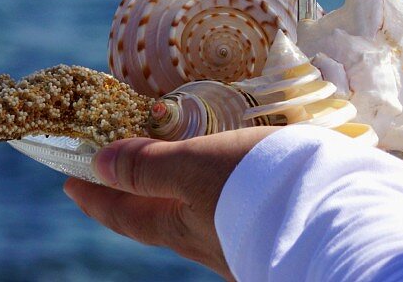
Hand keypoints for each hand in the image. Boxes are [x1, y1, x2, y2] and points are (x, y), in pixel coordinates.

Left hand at [62, 127, 279, 279]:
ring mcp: (237, 240)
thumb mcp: (196, 167)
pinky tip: (226, 175)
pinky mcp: (269, 229)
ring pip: (191, 213)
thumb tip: (98, 163)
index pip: (123, 214)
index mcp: (179, 226)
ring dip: (173, 188)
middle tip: (113, 167)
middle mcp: (204, 241)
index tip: (67, 182)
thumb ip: (149, 166)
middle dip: (132, 193)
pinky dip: (210, 187)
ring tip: (169, 161)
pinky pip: (225, 208)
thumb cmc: (259, 189)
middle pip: (155, 218)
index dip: (93, 196)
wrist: (335, 221)